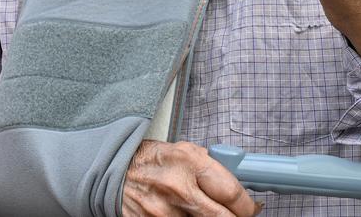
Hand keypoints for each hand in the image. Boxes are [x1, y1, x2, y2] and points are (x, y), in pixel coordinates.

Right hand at [122, 140, 259, 215]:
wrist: (111, 172)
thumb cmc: (146, 160)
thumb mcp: (179, 150)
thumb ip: (208, 165)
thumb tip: (237, 182)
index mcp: (188, 162)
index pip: (232, 193)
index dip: (247, 205)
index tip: (250, 207)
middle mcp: (178, 188)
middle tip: (235, 215)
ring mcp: (165, 212)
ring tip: (204, 211)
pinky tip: (187, 215)